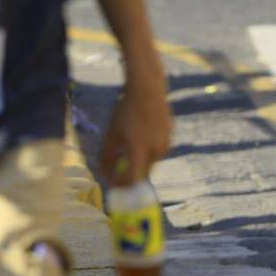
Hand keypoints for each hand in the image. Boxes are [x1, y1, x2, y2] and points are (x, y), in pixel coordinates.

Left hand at [100, 64, 171, 185]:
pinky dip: (147, 153)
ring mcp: (166, 144)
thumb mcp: (111, 135)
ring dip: (139, 164)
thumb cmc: (125, 111)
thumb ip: (107, 157)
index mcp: (139, 150)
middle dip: (129, 175)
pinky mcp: (170, 138)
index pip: (132, 180)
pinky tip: (139, 140)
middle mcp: (156, 151)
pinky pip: (157, 153)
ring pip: (151, 163)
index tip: (111, 183)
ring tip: (127, 152)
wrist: (147, 90)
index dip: (121, 185)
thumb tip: (105, 175)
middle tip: (117, 170)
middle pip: (142, 174)